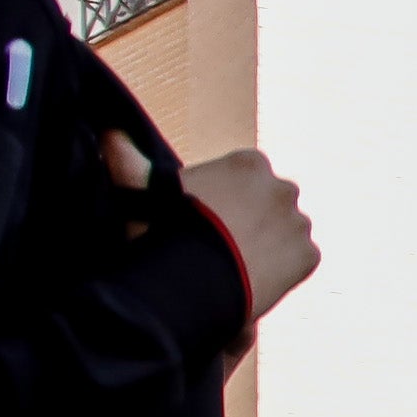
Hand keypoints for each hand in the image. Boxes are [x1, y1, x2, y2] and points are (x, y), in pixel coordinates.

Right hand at [110, 134, 320, 321]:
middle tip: (220, 250)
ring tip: (236, 269)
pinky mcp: (308, 256)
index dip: (221, 204)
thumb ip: (126, 158)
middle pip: (267, 206)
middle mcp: (283, 187)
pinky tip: (254, 282)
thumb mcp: (140, 189)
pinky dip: (281, 273)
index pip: (242, 181)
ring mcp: (299, 222)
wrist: (192, 276)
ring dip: (267, 247)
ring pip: (284, 234)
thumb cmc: (163, 228)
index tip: (203, 224)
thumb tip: (109, 134)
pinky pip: (297, 263)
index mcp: (250, 163)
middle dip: (249, 223)